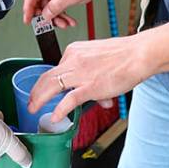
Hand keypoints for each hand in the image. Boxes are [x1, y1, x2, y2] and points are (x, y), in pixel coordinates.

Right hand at [21, 0, 104, 28]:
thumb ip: (57, 6)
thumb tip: (45, 15)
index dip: (28, 9)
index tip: (28, 20)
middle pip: (35, 0)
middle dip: (43, 14)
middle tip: (49, 23)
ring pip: (45, 5)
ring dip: (54, 16)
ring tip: (64, 23)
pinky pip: (52, 4)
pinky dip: (58, 12)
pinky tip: (67, 19)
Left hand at [27, 34, 150, 122]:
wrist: (138, 54)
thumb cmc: (124, 55)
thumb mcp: (101, 59)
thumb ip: (95, 76)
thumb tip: (99, 97)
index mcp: (75, 51)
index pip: (56, 68)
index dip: (50, 82)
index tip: (48, 91)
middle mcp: (73, 60)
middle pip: (46, 77)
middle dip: (35, 91)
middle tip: (30, 102)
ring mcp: (80, 74)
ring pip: (51, 87)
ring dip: (39, 99)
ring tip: (33, 109)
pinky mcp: (90, 86)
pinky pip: (68, 100)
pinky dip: (59, 110)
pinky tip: (55, 117)